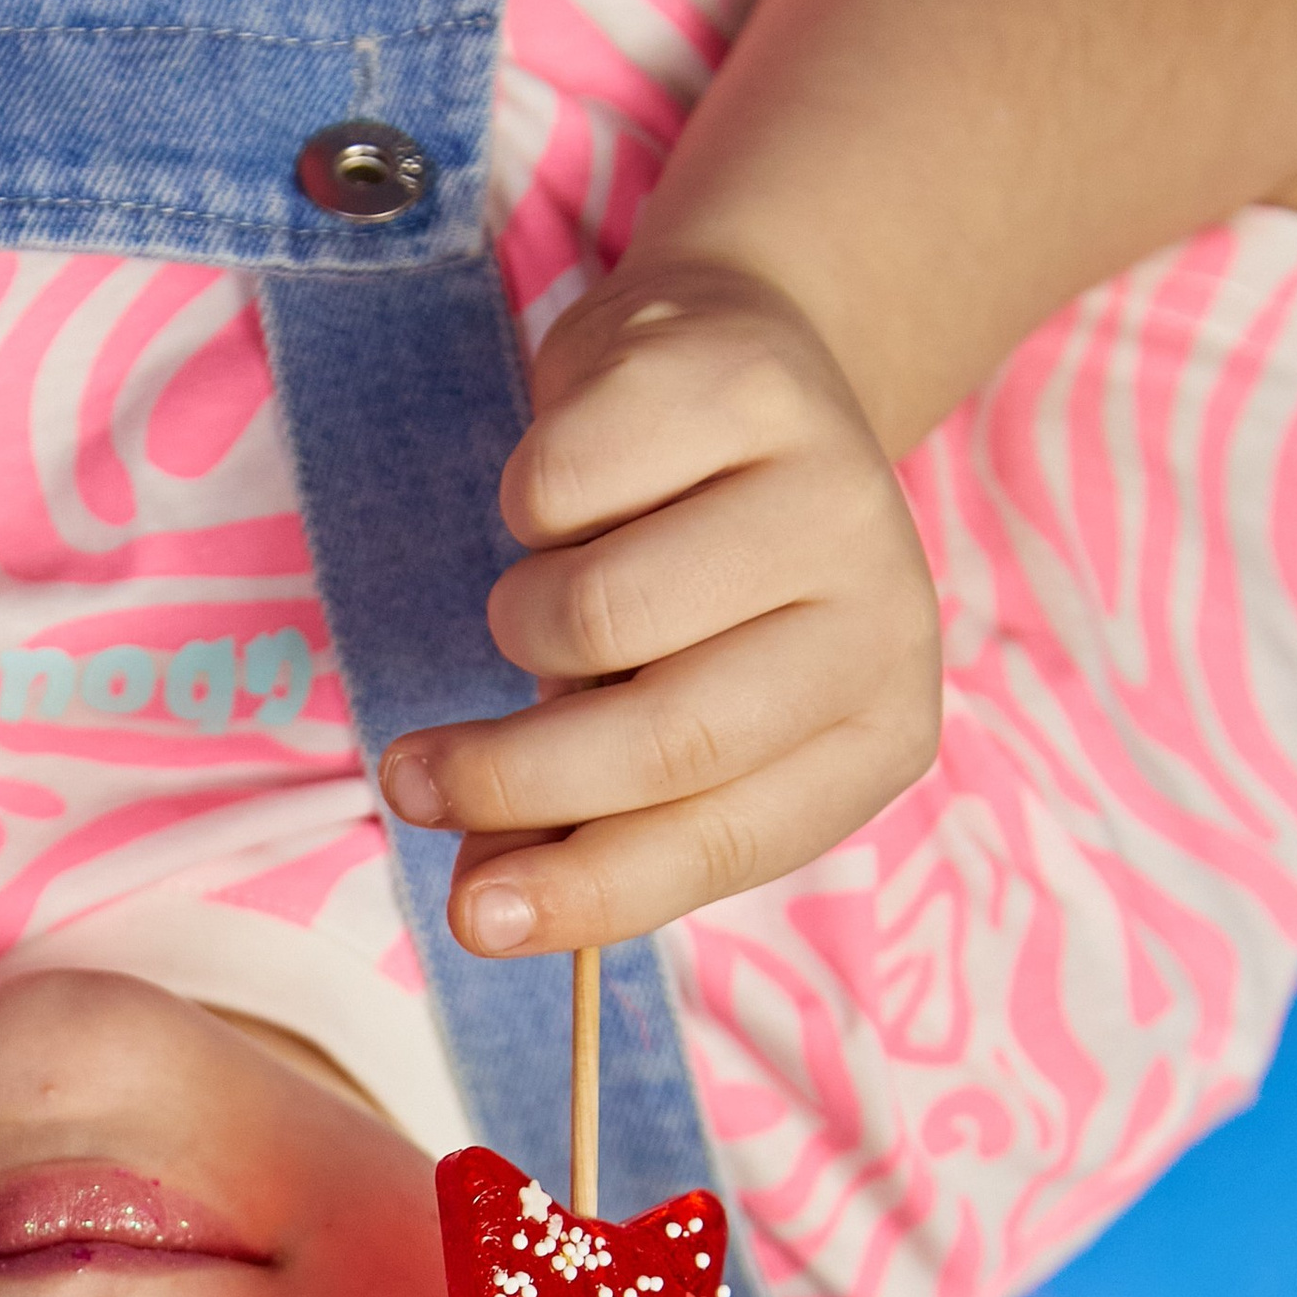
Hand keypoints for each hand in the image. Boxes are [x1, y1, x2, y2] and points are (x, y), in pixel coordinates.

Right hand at [379, 261, 941, 952]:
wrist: (740, 375)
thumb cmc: (690, 585)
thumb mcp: (653, 718)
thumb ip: (576, 822)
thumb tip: (481, 911)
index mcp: (879, 729)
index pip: (727, 840)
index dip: (590, 893)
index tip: (471, 921)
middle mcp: (887, 614)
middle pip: (669, 738)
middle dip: (511, 777)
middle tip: (408, 782)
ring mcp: (832, 488)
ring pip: (599, 612)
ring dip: (522, 621)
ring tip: (543, 597)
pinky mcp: (746, 380)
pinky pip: (560, 485)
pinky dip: (527, 503)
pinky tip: (576, 491)